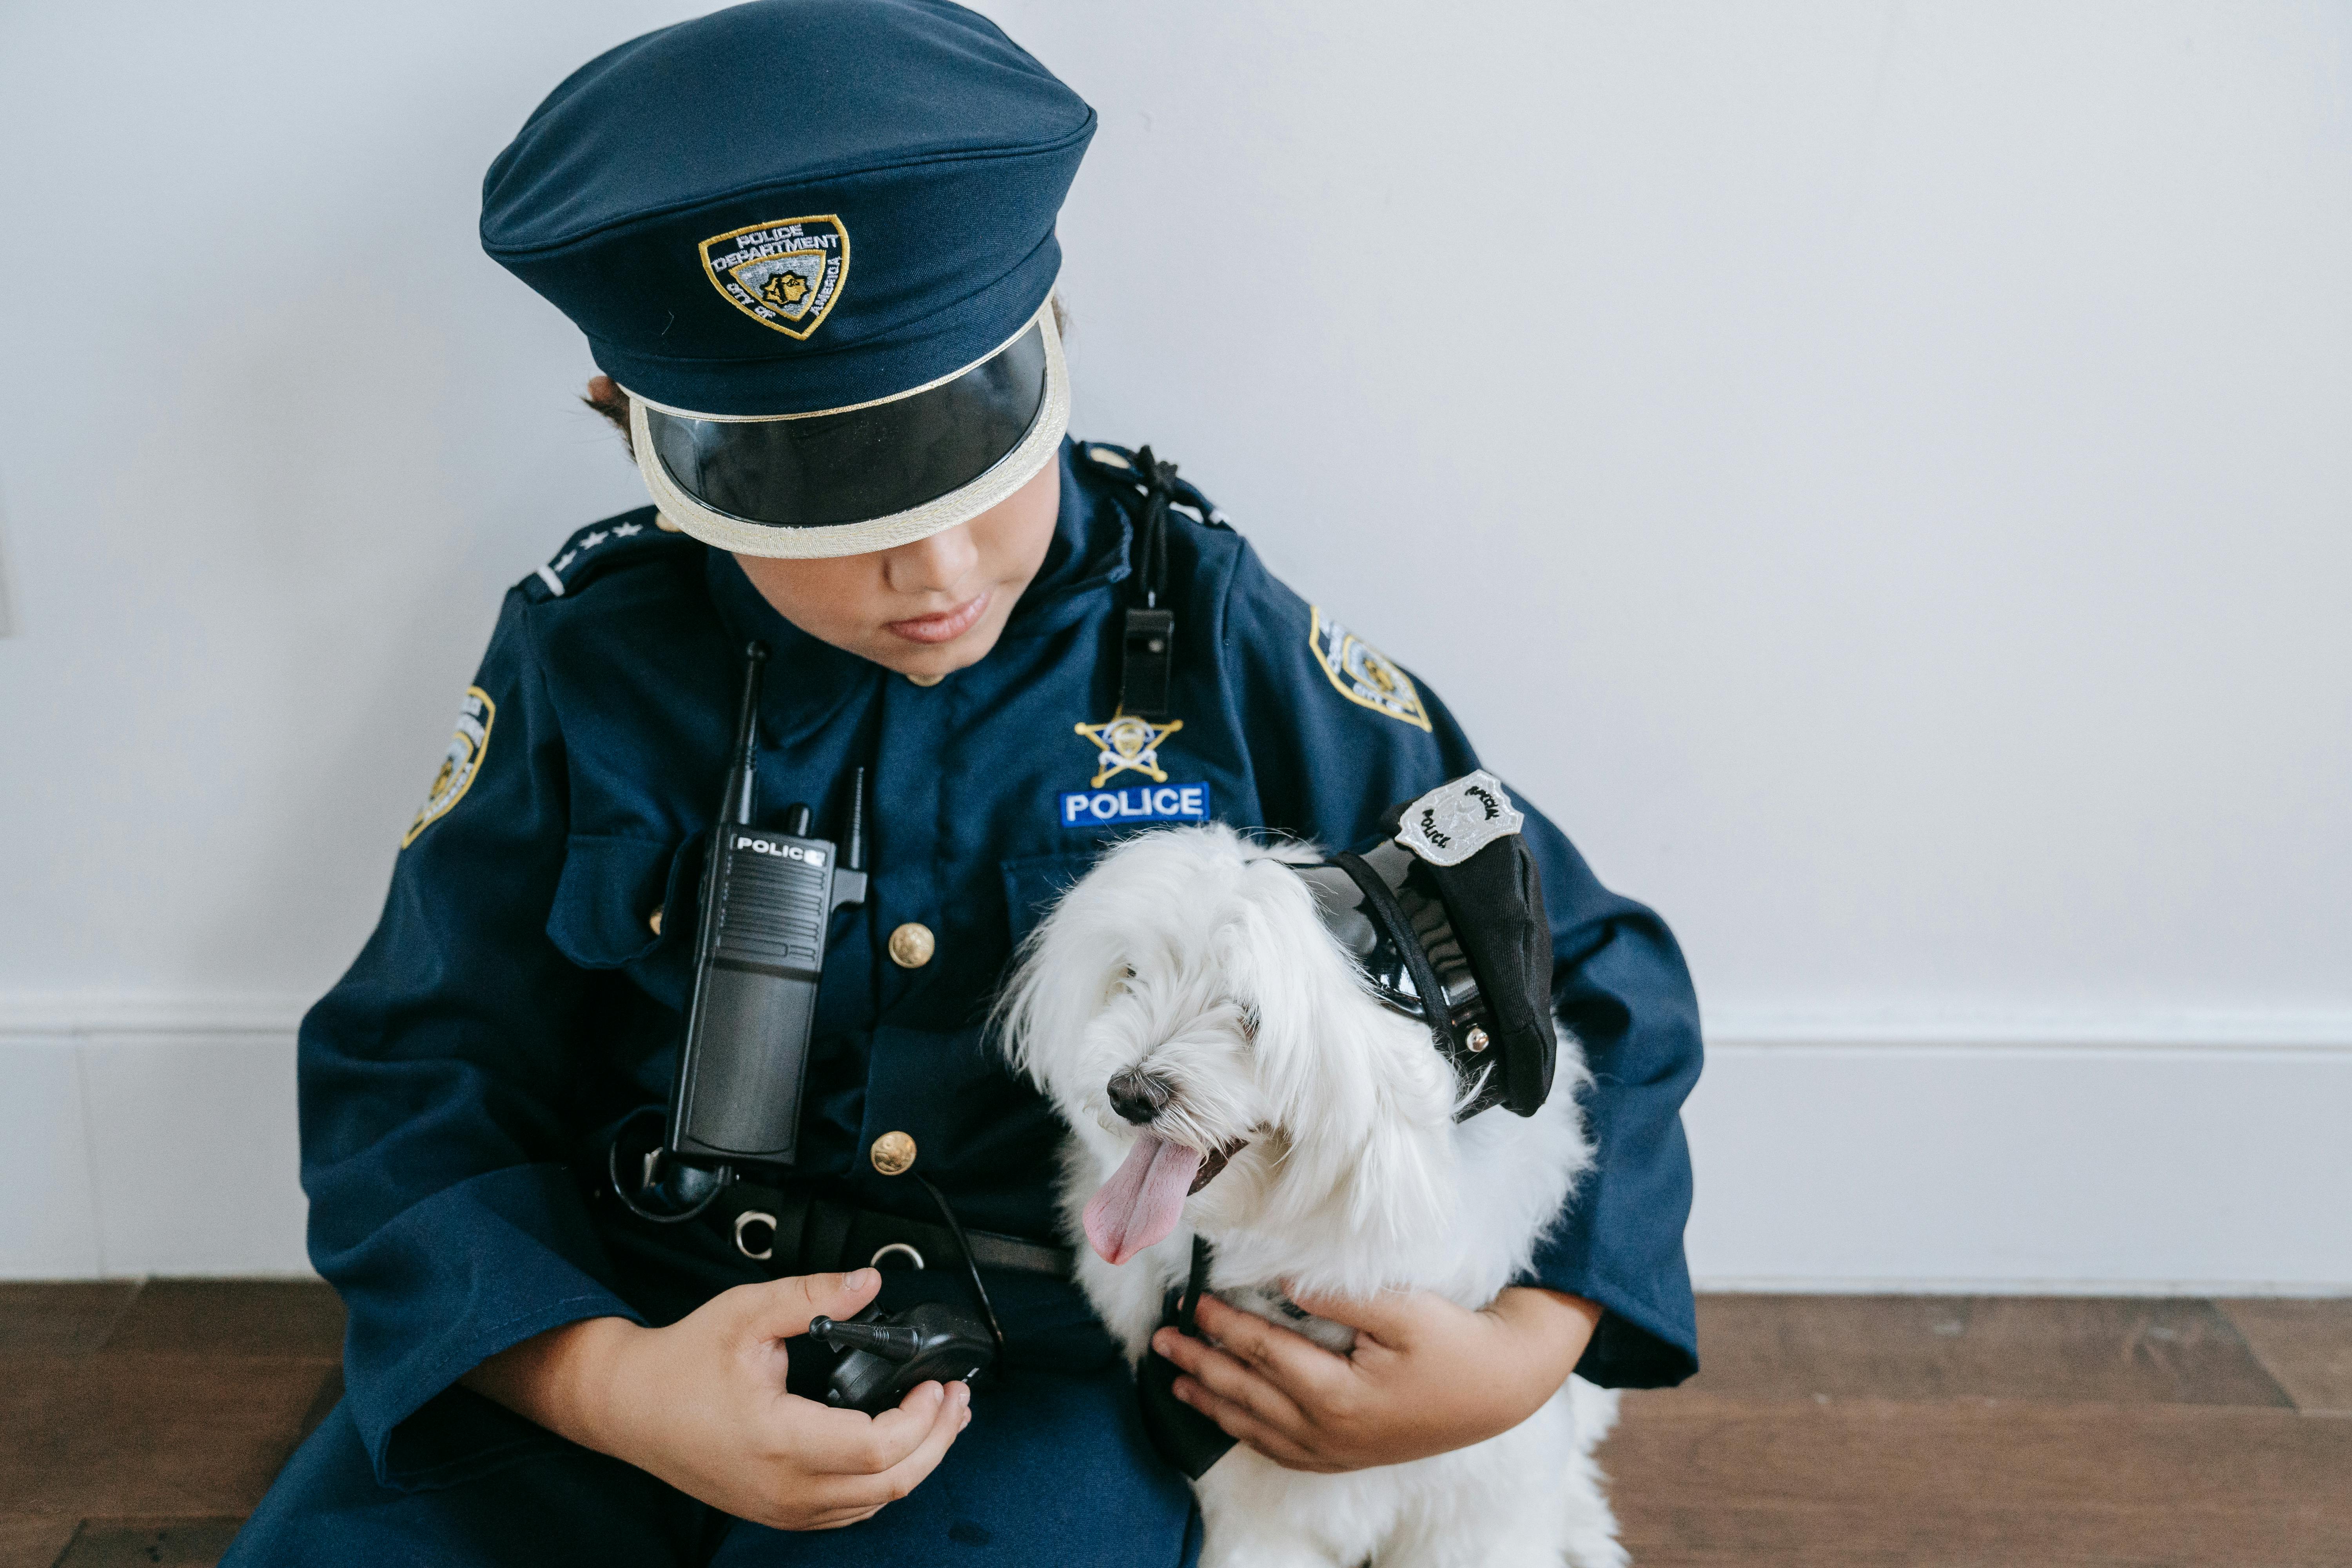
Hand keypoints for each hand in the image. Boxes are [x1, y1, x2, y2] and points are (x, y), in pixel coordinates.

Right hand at [464, 1269, 968, 1529]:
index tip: (941, 1384)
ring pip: (873, 1504)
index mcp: (778, 1440)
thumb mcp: (747, 1312)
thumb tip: (867, 1281)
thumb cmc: (681, 1362)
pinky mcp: (776, 1509)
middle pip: (890, 1485)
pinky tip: (898, 1447)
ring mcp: (780, 1507)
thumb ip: (812, 1296)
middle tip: (956, 1401)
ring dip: (917, 1463)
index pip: (877, 1448)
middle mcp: (783, 1487)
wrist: (627, 1405)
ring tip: (940, 1419)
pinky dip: (884, 1481)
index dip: (923, 1420)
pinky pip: (848, 1510)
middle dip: (937, 1442)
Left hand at [1150, 1285, 1598, 1472]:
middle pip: (1246, 1395)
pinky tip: (1234, 1421)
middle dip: (1199, 1367)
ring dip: (1214, 1404)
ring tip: (1178, 1385)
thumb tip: (1279, 1283)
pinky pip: (1284, 1452)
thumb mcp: (1401, 1307)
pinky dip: (1250, 1435)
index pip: (1261, 1352)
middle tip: (1161, 1343)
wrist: (1501, 1388)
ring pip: (1257, 1430)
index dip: (1223, 1325)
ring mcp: (1337, 1451)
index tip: (1194, 1301)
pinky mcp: (1350, 1457)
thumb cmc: (1453, 1341)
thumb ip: (1336, 1297)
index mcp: (1335, 1393)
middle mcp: (1328, 1431)